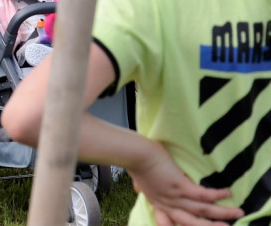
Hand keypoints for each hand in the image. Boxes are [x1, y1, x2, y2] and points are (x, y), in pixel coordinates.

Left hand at [128, 141, 242, 225]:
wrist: (134, 153)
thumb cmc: (136, 161)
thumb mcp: (138, 181)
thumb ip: (142, 187)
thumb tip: (138, 188)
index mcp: (158, 204)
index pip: (173, 223)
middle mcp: (168, 205)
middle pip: (193, 223)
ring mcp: (175, 197)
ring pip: (203, 211)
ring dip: (223, 213)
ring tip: (238, 213)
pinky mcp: (180, 186)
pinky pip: (203, 195)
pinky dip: (217, 195)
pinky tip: (228, 193)